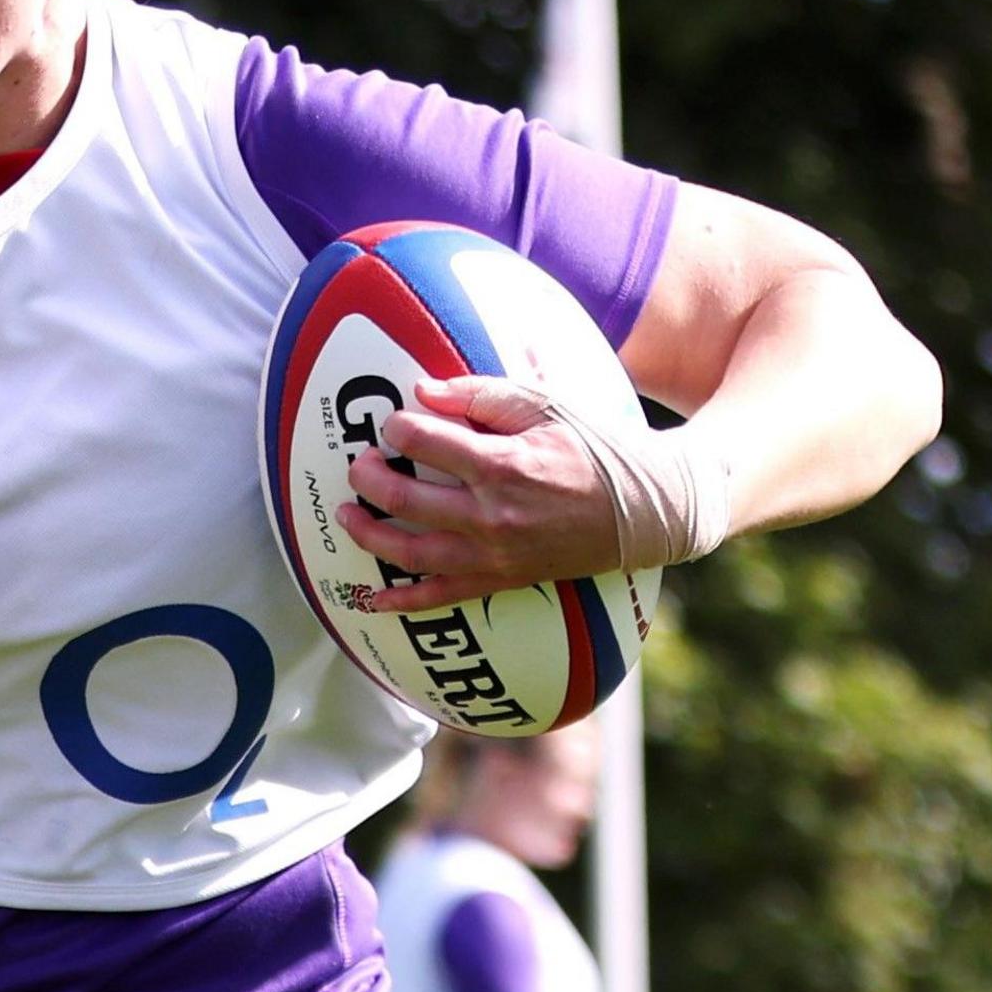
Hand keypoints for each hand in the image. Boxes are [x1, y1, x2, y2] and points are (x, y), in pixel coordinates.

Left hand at [336, 375, 629, 611]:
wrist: (645, 508)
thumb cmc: (593, 448)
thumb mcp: (545, 405)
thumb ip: (481, 395)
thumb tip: (422, 390)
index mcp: (501, 464)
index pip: (422, 441)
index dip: (397, 427)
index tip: (394, 423)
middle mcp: (491, 514)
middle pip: (402, 498)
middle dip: (368, 478)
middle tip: (360, 465)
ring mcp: (494, 553)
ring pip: (409, 551)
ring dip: (367, 534)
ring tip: (346, 515)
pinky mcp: (501, 579)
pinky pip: (441, 597)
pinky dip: (401, 601)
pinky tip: (371, 597)